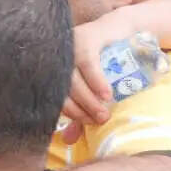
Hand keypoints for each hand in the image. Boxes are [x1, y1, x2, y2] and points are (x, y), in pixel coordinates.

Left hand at [60, 10, 135, 143]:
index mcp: (50, 69)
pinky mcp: (85, 37)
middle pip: (61, 89)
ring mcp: (68, 47)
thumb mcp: (91, 87)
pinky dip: (96, 80)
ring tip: (104, 112)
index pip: (52, 96)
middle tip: (99, 120)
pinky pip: (87, 62)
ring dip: (89, 99)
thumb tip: (67, 140)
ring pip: (73, 79)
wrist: (120, 29)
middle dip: (80, 108)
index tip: (87, 124)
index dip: (69, 112)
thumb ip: (79, 111)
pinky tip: (106, 94)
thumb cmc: (103, 61)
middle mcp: (55, 58)